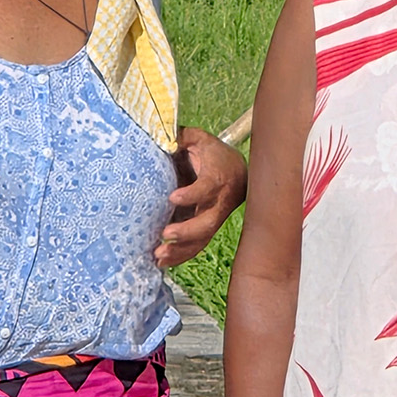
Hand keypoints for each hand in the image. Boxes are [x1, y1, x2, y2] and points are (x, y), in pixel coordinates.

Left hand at [155, 127, 247, 267]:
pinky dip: (180, 256)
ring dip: (181, 250)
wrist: (236, 169)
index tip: (173, 197)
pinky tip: (161, 262)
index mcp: (218, 176)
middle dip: (187, 231)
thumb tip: (161, 135)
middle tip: (165, 234)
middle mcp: (220, 201)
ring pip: (202, 239)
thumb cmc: (211, 153)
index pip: (208, 187)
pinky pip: (197, 246)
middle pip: (208, 222)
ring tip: (159, 254)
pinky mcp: (207, 228)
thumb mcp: (198, 138)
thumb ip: (180, 136)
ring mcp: (215, 218)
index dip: (193, 194)